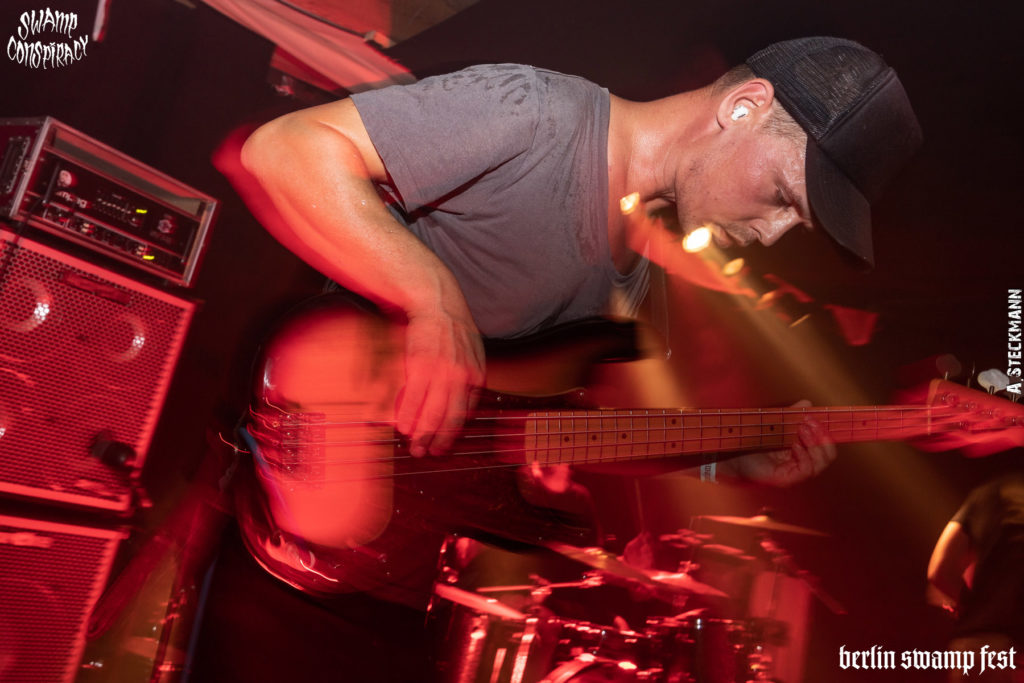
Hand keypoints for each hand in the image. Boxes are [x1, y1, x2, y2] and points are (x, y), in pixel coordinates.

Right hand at [396, 310, 484, 455]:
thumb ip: (467, 376)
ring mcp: (443, 371)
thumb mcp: (470, 352)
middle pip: (451, 418)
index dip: (453, 431)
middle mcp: (464, 376)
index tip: (443, 443)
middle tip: (427, 452)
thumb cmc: (450, 327)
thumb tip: (461, 400)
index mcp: (477, 374)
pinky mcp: (422, 365)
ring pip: (433, 412)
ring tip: (414, 446)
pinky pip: (415, 398)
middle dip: (438, 440)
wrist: (436, 302)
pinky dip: (408, 415)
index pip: (466, 412)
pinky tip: (402, 426)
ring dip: (422, 434)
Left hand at [731, 401, 835, 485]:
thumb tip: (807, 403)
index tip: (815, 416)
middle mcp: (801, 463)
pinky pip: (806, 470)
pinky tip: (795, 445)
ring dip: (815, 443)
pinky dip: (805, 456)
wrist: (732, 452)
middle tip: (809, 421)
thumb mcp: (775, 423)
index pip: (825, 445)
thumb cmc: (752, 440)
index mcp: (802, 450)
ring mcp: (795, 473)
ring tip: (801, 429)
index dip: (825, 431)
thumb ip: (792, 415)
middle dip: (822, 436)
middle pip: (828, 455)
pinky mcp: (787, 479)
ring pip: (820, 463)